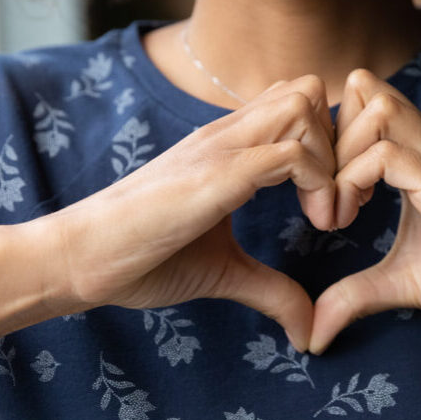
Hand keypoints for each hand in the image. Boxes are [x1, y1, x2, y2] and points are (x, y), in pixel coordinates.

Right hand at [43, 75, 337, 351]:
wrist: (79, 259)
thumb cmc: (141, 258)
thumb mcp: (223, 272)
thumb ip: (270, 289)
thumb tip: (309, 329)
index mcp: (227, 146)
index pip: (296, 105)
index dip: (329, 147)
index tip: (333, 204)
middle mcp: (226, 134)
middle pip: (307, 90)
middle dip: (340, 142)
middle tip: (340, 201)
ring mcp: (220, 148)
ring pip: (303, 106)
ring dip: (333, 159)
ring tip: (328, 215)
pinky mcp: (216, 175)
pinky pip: (290, 152)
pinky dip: (319, 184)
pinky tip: (316, 224)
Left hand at [308, 69, 420, 353]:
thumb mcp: (403, 282)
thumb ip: (354, 294)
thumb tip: (312, 333)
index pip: (360, 102)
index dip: (328, 141)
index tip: (322, 196)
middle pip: (361, 91)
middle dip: (324, 142)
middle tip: (321, 202)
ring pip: (374, 110)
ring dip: (338, 160)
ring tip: (337, 214)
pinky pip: (388, 155)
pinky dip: (352, 183)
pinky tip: (351, 221)